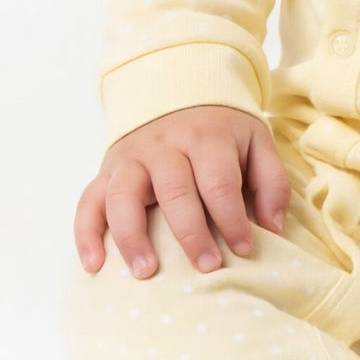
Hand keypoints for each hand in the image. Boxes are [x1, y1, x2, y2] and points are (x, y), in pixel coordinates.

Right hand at [74, 105, 291, 277]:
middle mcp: (164, 147)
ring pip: (124, 197)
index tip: (245, 249)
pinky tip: (94, 264)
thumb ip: (271, 182)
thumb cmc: (221, 128)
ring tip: (147, 272)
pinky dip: (86, 234)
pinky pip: (88, 201)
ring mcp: (130, 159)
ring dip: (133, 237)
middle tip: (208, 267)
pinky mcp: (106, 171)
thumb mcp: (256, 141)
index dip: (232, 219)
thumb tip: (273, 228)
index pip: (219, 183)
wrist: (175, 87)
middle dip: (191, 234)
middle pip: (174, 192)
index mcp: (206, 139)